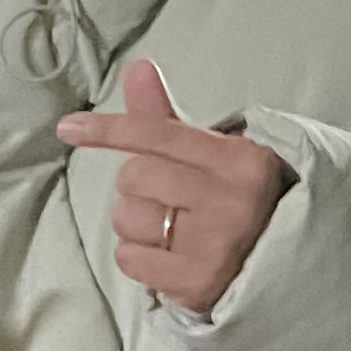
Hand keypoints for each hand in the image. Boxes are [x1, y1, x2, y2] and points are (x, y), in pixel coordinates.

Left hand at [62, 58, 290, 314]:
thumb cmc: (233, 199)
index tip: (68, 128)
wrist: (282, 265)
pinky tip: (169, 255)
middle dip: (138, 186)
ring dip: (136, 224)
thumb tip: (137, 67)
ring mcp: (215, 244)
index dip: (108, 129)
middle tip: (171, 197)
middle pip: (133, 176)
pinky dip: (139, 256)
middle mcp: (232, 199)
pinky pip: (128, 258)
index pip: (157, 135)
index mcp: (241, 159)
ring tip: (173, 228)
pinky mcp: (196, 282)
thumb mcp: (213, 154)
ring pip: (126, 218)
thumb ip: (166, 118)